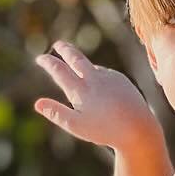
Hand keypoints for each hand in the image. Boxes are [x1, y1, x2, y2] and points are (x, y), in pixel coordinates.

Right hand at [34, 41, 158, 153]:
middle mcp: (94, 78)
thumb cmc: (104, 130)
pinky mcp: (121, 80)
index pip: (59, 70)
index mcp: (80, 90)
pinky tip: (97, 82)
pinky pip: (104, 73)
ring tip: (77, 68)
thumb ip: (56, 113)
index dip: (48, 62)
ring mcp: (109, 77)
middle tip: (58, 44)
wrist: (137, 127)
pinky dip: (96, 74)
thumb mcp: (76, 125)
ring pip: (91, 66)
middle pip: (76, 58)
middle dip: (65, 50)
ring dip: (82, 64)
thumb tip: (37, 103)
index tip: (40, 58)